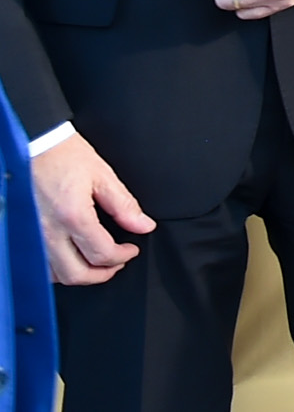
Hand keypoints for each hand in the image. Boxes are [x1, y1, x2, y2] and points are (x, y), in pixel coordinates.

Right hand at [33, 132, 155, 284]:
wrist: (34, 145)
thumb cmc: (64, 155)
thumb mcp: (102, 175)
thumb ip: (124, 205)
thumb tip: (144, 225)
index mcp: (72, 216)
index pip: (101, 253)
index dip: (122, 256)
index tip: (131, 250)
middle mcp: (49, 231)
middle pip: (76, 274)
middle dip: (102, 274)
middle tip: (118, 263)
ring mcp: (33, 236)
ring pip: (55, 275)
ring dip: (80, 274)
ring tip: (97, 262)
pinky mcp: (25, 235)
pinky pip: (40, 264)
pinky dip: (58, 268)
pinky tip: (72, 258)